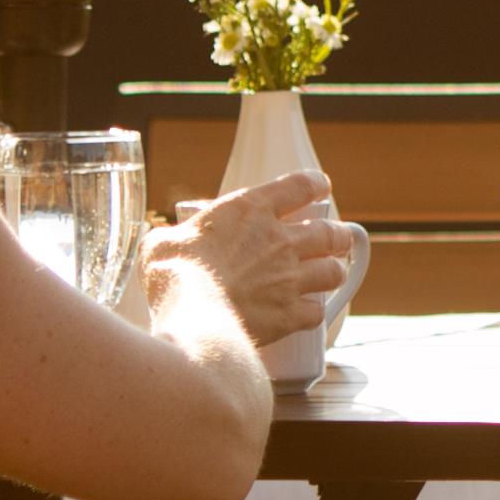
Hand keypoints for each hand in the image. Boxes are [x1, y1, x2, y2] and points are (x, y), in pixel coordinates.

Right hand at [161, 172, 353, 349]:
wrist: (190, 312)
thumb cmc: (172, 272)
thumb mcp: (163, 241)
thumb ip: (173, 236)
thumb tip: (164, 242)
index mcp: (250, 210)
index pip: (300, 185)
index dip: (315, 185)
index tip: (320, 188)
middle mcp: (279, 240)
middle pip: (329, 232)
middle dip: (336, 235)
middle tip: (334, 240)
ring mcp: (289, 278)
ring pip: (333, 271)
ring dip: (332, 273)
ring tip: (328, 276)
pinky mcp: (288, 314)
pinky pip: (316, 313)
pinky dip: (313, 313)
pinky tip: (305, 314)